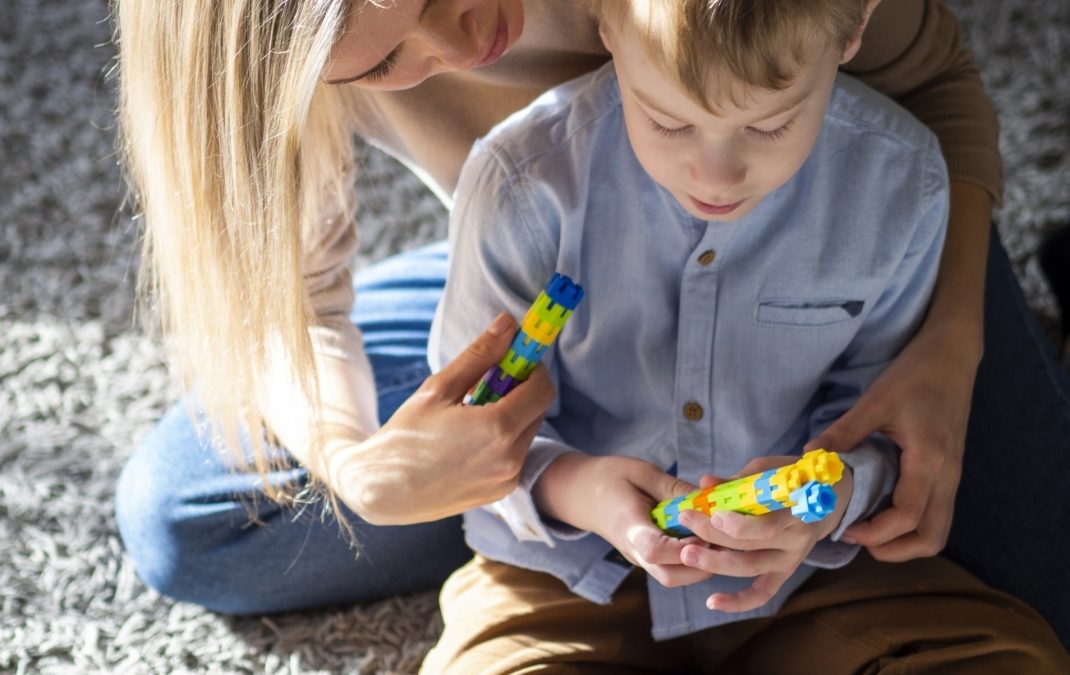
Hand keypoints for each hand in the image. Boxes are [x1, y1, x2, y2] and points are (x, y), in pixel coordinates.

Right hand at [339, 312, 555, 524]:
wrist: (383, 492)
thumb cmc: (405, 437)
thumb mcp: (438, 389)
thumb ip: (479, 355)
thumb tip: (508, 323)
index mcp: (497, 429)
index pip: (541, 388)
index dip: (531, 368)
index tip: (513, 359)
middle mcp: (510, 458)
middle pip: (537, 409)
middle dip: (520, 390)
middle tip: (486, 383)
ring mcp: (507, 478)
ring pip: (527, 432)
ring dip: (511, 415)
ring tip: (471, 414)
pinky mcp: (501, 492)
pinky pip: (515, 454)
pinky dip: (502, 439)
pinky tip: (469, 439)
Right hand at [534, 454, 712, 587]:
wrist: (579, 492)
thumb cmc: (610, 477)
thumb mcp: (642, 472)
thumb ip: (673, 489)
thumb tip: (709, 501)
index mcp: (628, 526)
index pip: (655, 550)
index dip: (685, 547)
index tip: (707, 532)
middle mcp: (633, 550)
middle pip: (670, 576)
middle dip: (702, 563)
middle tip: (722, 538)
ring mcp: (638, 558)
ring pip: (673, 577)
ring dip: (699, 564)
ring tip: (715, 537)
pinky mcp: (645, 558)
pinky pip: (670, 568)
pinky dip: (690, 559)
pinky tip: (702, 537)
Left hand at [676, 456, 853, 611]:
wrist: (829, 497)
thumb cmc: (791, 479)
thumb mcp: (769, 471)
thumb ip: (737, 480)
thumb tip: (705, 483)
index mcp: (796, 509)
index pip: (767, 524)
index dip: (738, 523)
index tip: (712, 512)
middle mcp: (796, 538)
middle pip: (751, 544)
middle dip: (713, 533)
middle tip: (685, 520)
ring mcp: (791, 559)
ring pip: (751, 567)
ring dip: (716, 562)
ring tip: (687, 555)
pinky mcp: (784, 573)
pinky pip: (762, 593)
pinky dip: (738, 601)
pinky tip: (712, 602)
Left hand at [804, 324, 977, 560]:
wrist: (952, 356)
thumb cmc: (916, 375)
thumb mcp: (875, 401)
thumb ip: (843, 433)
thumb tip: (807, 457)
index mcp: (929, 462)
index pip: (908, 518)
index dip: (875, 533)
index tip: (843, 528)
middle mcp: (947, 477)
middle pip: (931, 538)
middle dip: (895, 549)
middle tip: (856, 537)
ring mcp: (952, 476)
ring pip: (937, 529)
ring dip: (905, 540)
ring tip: (867, 527)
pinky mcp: (949, 471)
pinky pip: (936, 512)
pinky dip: (911, 523)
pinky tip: (880, 507)